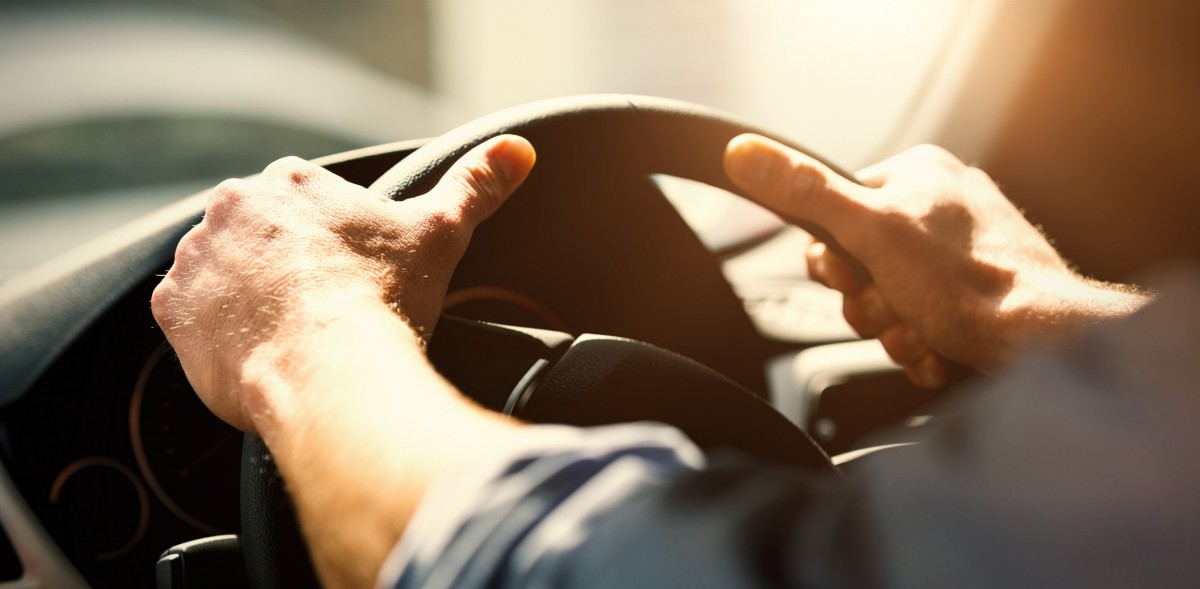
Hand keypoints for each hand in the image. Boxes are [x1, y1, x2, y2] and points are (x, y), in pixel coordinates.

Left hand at [151, 135, 535, 431]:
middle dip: (285, 267)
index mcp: (292, 182)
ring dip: (246, 295)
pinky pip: (188, 315)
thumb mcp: (441, 232)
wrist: (332, 373)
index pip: (304, 204)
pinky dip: (215, 331)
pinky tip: (258, 349)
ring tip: (292, 333)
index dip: (331, 245)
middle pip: (259, 236)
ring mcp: (196, 258)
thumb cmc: (385, 301)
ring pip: (222, 272)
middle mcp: (232, 208)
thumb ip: (476, 185)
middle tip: (324, 310)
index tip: (350, 277)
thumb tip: (518, 151)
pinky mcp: (172, 310)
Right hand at [724, 135, 1149, 384]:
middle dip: (870, 304)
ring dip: (896, 330)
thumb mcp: (867, 232)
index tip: (855, 281)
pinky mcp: (983, 289)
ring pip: (893, 296)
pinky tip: (937, 349)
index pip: (836, 214)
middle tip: (893, 313)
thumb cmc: (966, 284)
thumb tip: (744, 152)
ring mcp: (966, 248)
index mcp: (917, 173)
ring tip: (922, 336)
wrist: (1041, 341)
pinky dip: (924, 342)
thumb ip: (805, 192)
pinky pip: (928, 316)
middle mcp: (944, 202)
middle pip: (862, 262)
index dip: (834, 263)